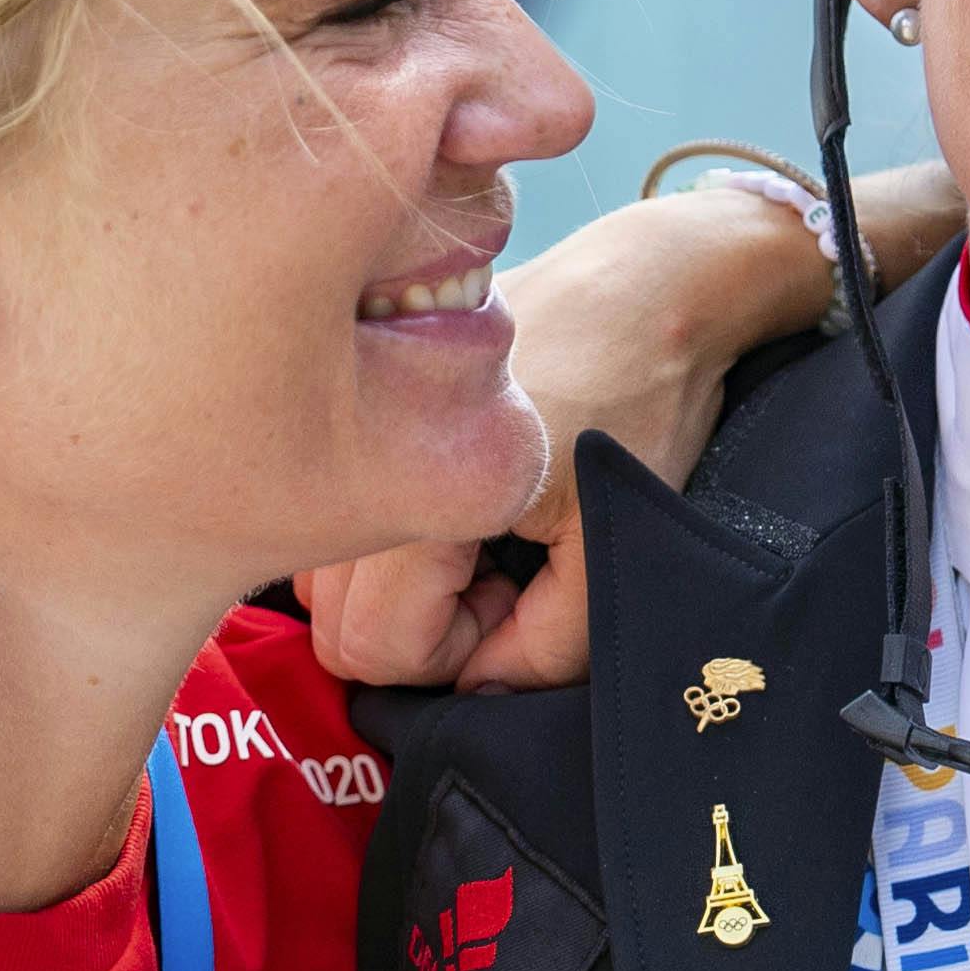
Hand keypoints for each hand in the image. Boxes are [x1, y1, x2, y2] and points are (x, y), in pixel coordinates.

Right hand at [305, 180, 831, 692]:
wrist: (646, 284)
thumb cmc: (641, 404)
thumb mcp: (615, 543)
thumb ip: (547, 646)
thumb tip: (474, 686)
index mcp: (413, 492)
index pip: (371, 647)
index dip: (450, 655)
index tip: (513, 601)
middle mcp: (353, 457)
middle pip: (331, 617)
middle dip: (417, 626)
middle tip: (500, 577)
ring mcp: (342, 421)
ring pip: (323, 566)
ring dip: (395, 583)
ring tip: (480, 540)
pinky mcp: (352, 397)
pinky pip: (337, 505)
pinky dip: (386, 531)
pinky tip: (456, 500)